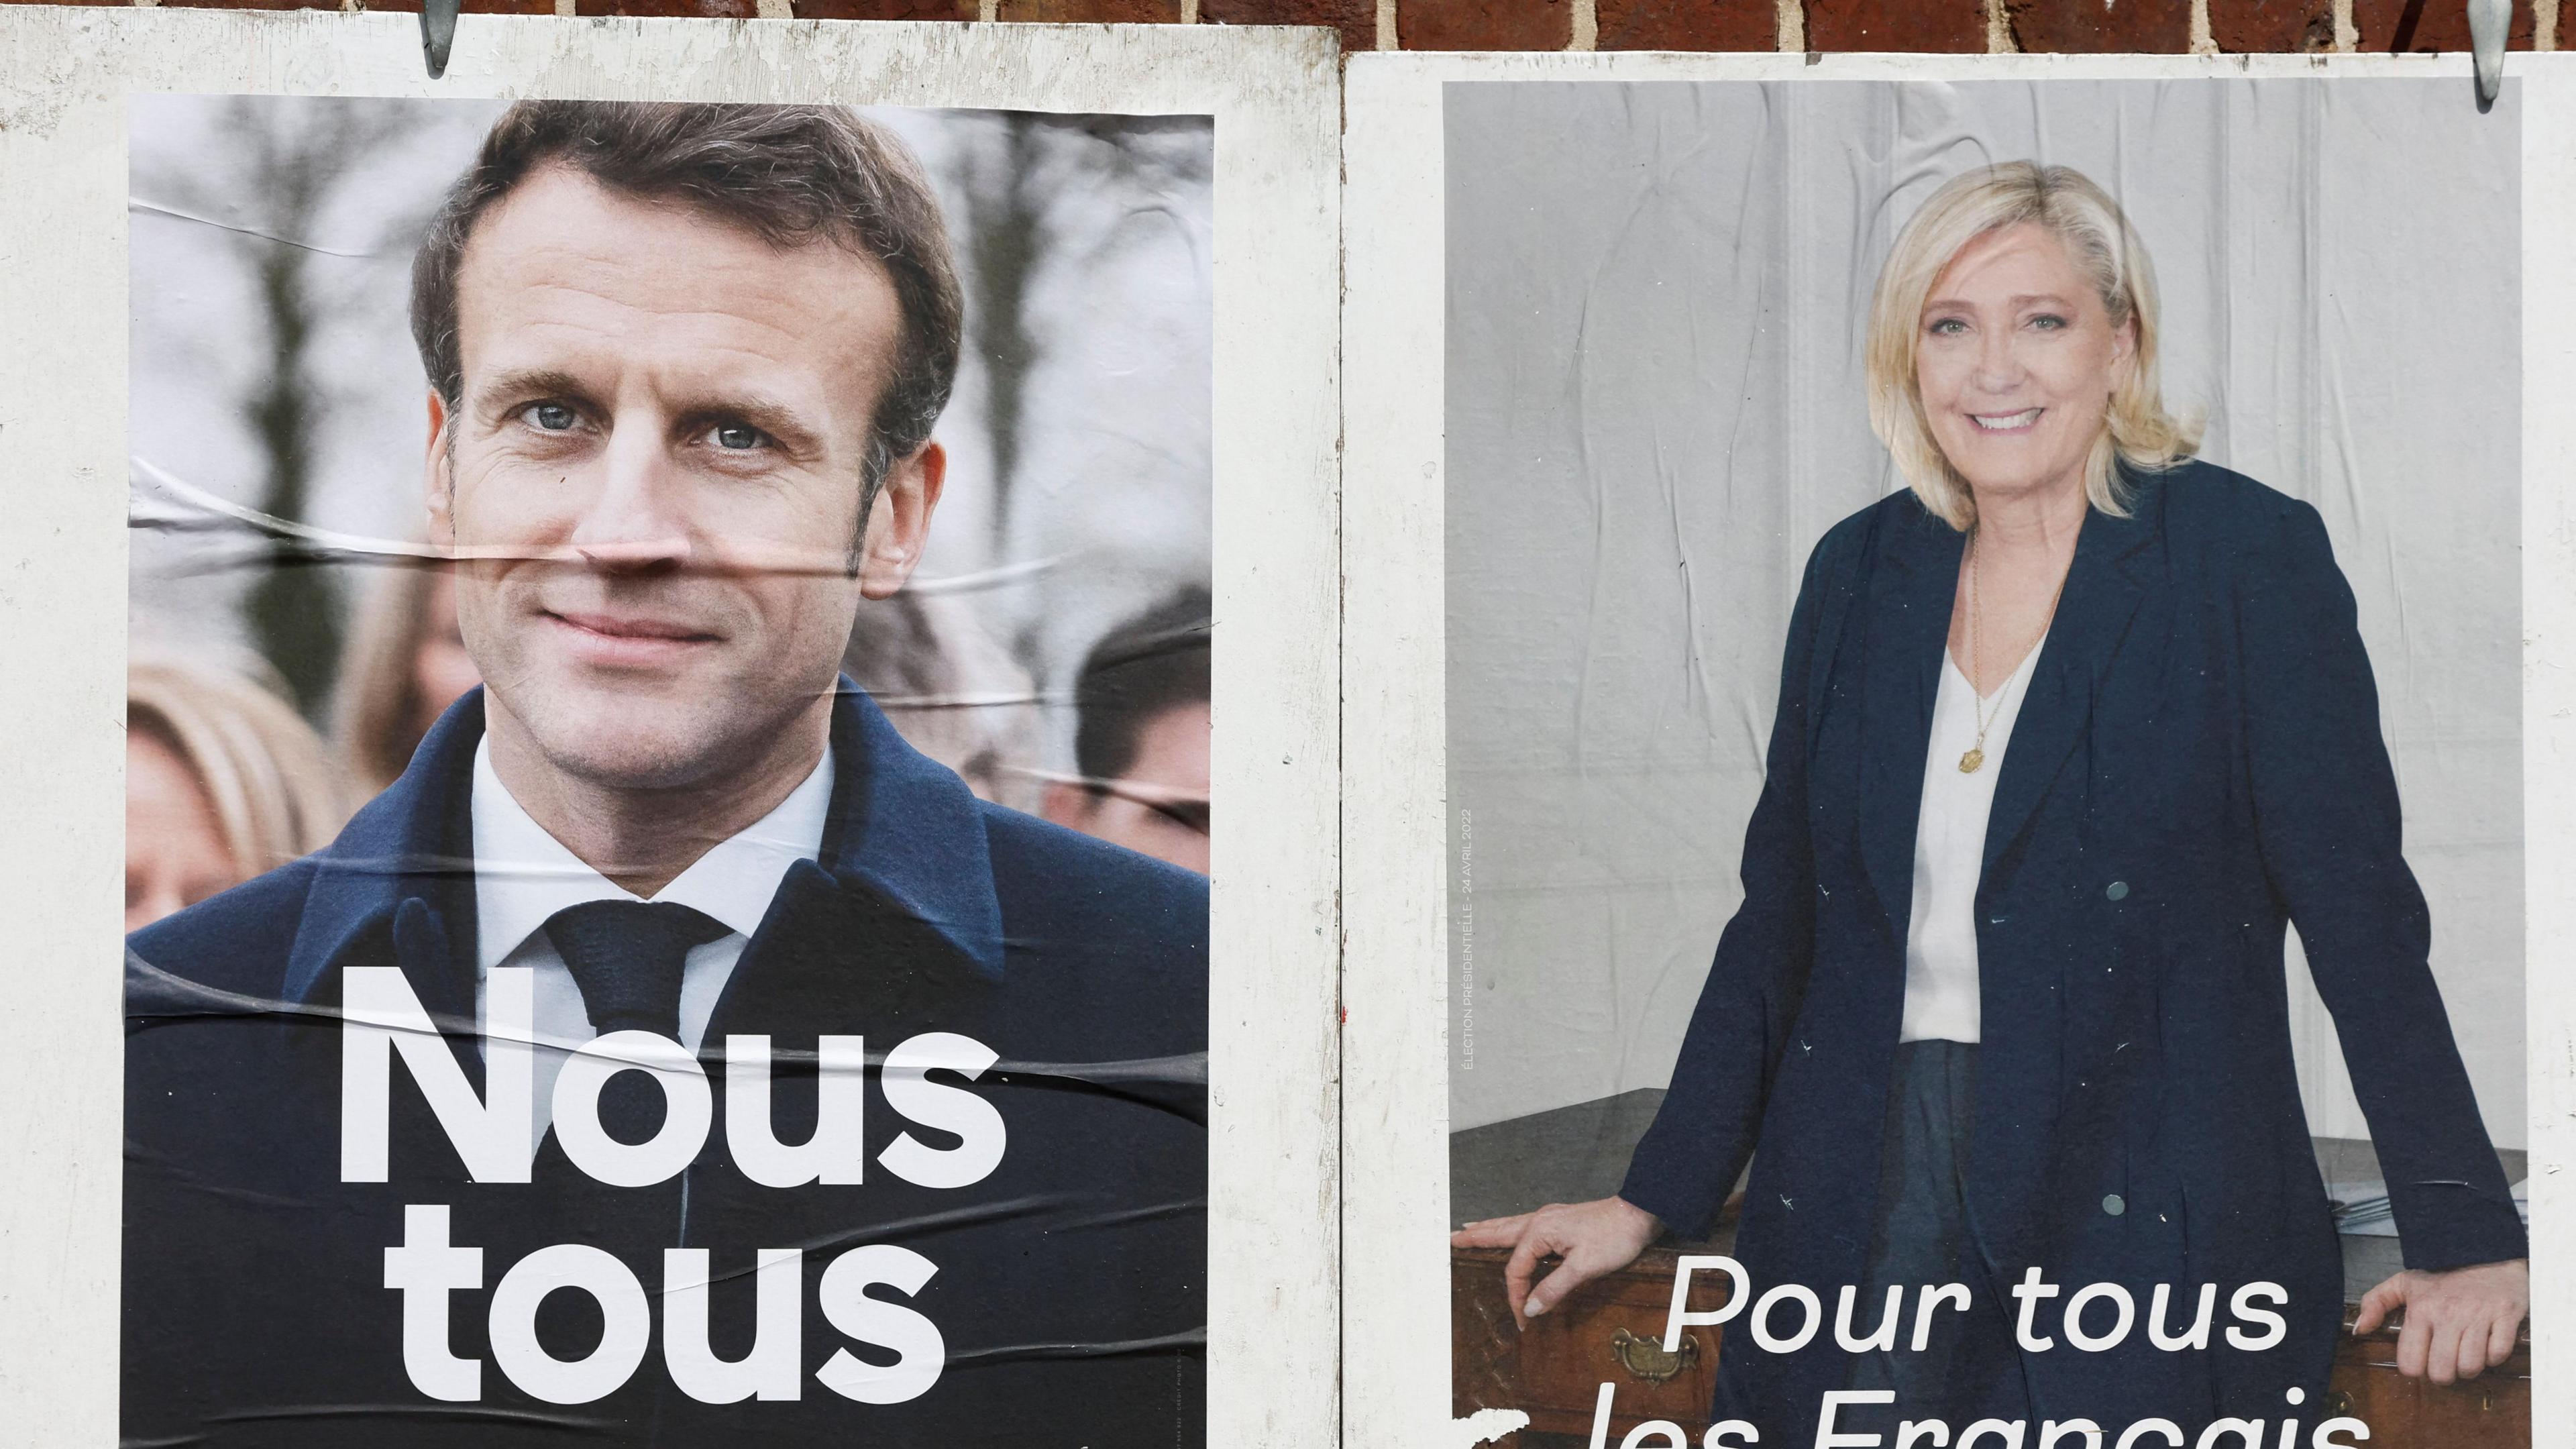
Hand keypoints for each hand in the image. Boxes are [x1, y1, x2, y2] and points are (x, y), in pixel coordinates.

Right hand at [1450, 1196, 1660, 1326]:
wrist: (1638, 1213)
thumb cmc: (1614, 1237)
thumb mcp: (1585, 1267)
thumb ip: (1554, 1288)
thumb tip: (1531, 1307)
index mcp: (1540, 1232)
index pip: (1516, 1270)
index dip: (1517, 1297)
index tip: (1523, 1319)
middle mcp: (1538, 1221)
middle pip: (1499, 1233)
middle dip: (1475, 1239)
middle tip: (1452, 1240)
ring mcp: (1548, 1217)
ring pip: (1508, 1225)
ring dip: (1487, 1230)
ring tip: (1468, 1230)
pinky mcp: (1558, 1219)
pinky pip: (1522, 1224)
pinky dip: (1506, 1227)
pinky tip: (1508, 1229)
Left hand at [2351, 1258, 2527, 1384]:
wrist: (2485, 1248)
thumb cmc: (2444, 1271)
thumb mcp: (2404, 1282)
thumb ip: (2376, 1302)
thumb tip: (2359, 1330)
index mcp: (2420, 1310)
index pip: (2411, 1363)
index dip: (2416, 1369)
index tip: (2422, 1360)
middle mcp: (2447, 1315)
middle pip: (2442, 1372)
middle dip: (2444, 1374)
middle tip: (2447, 1360)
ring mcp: (2478, 1317)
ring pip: (2470, 1367)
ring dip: (2469, 1366)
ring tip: (2467, 1352)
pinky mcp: (2505, 1316)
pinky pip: (2498, 1354)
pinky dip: (2494, 1356)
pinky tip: (2487, 1343)